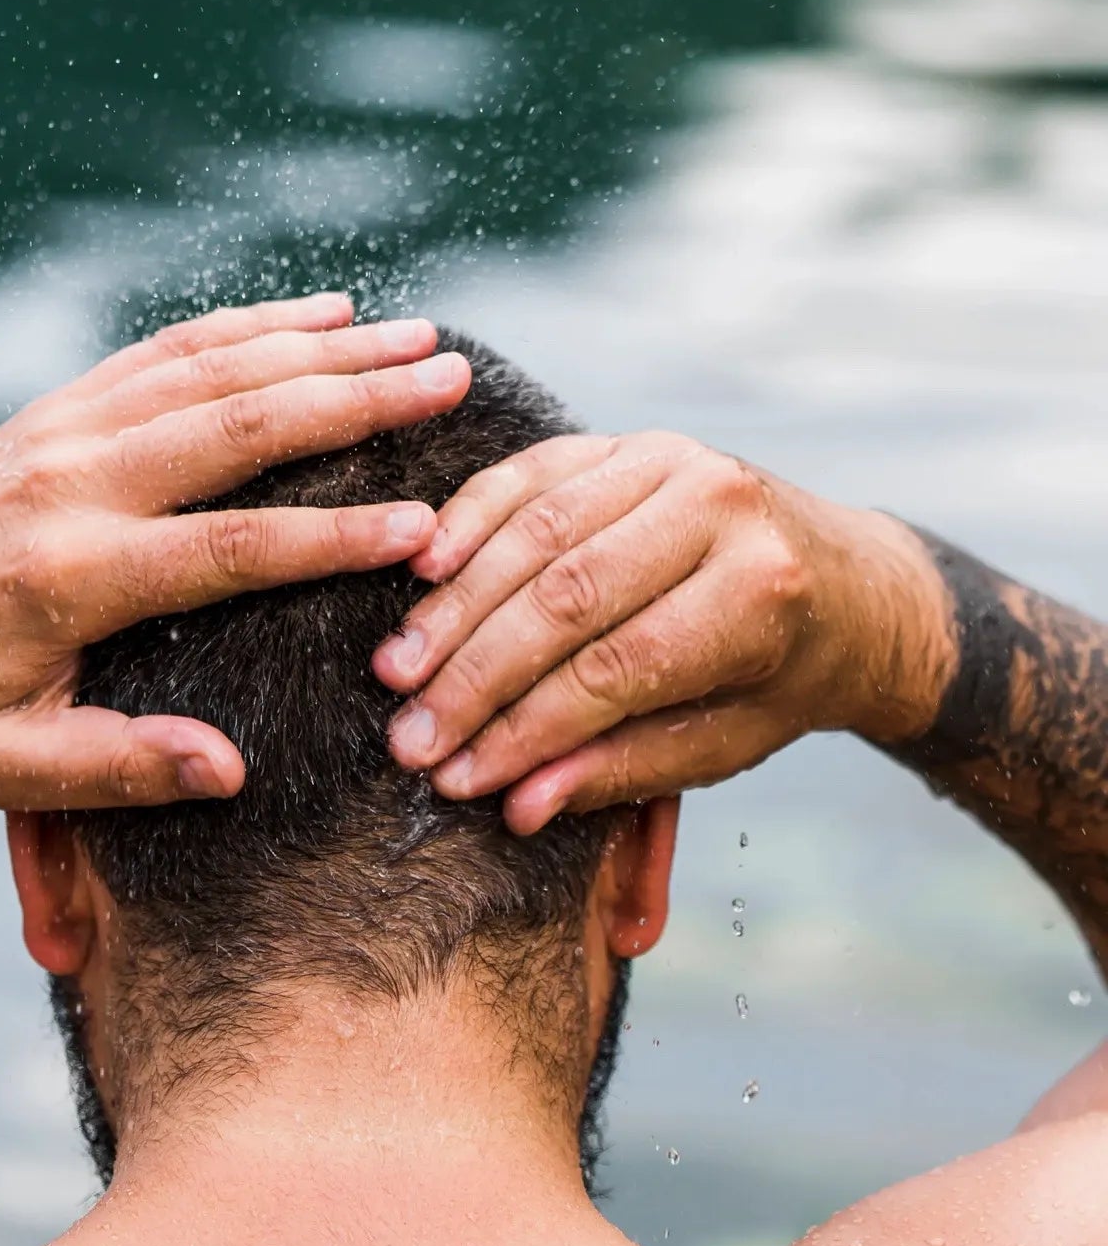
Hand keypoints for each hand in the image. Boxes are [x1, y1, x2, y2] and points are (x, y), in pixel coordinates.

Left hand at [0, 294, 471, 809]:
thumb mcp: (3, 767)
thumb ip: (120, 768)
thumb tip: (232, 771)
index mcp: (67, 576)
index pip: (229, 546)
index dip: (333, 537)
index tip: (424, 529)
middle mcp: (70, 483)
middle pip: (236, 425)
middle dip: (354, 397)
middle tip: (449, 376)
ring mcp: (59, 432)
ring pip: (208, 369)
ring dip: (317, 344)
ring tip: (411, 332)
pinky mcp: (54, 410)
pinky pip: (163, 351)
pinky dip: (246, 325)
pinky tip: (315, 310)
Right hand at [371, 432, 951, 831]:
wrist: (847, 581)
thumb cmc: (782, 675)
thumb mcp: (726, 743)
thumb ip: (626, 769)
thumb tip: (519, 804)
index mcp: (761, 592)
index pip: (616, 669)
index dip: (527, 730)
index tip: (459, 778)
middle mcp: (718, 507)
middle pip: (565, 597)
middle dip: (476, 675)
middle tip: (410, 735)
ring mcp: (669, 459)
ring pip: (534, 534)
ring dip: (455, 608)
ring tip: (398, 670)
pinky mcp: (626, 441)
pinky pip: (527, 474)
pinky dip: (467, 521)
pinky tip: (420, 571)